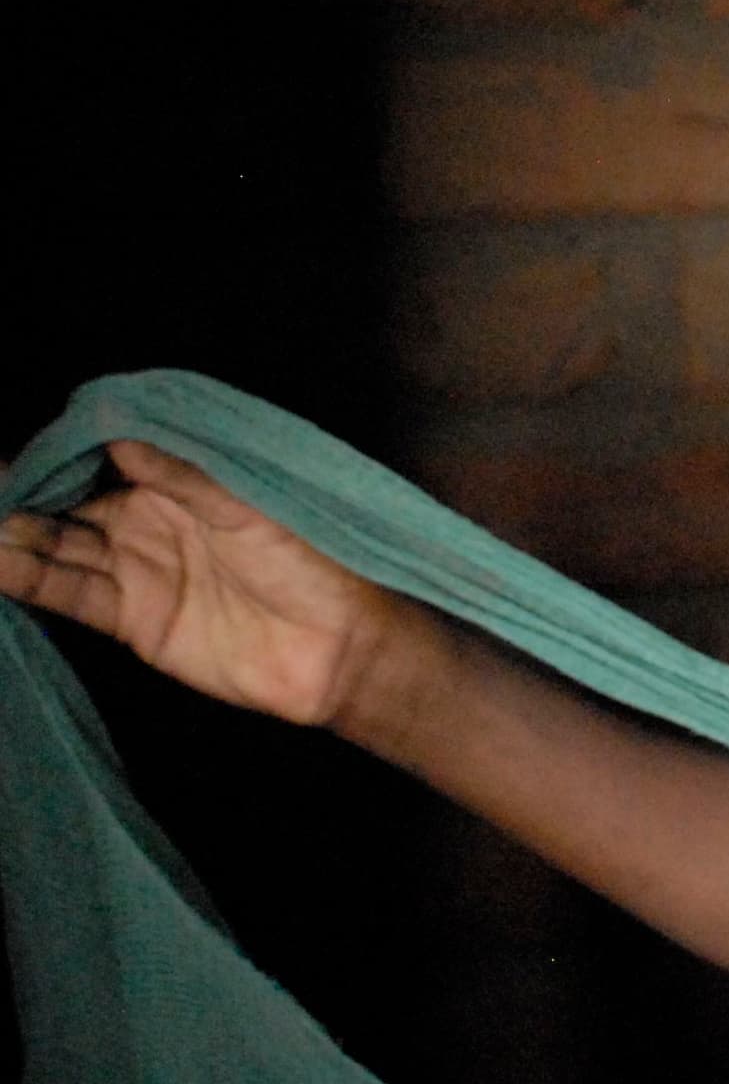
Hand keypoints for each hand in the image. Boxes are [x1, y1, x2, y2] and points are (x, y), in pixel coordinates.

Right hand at [0, 440, 409, 729]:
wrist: (341, 648)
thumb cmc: (314, 561)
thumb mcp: (251, 506)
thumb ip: (184, 474)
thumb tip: (118, 435)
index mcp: (179, 481)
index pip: (100, 457)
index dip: (58, 451)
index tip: (16, 450)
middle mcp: (146, 519)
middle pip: (66, 501)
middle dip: (19, 491)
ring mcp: (134, 568)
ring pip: (57, 545)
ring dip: (12, 535)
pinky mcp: (130, 617)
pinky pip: (70, 592)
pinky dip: (28, 579)